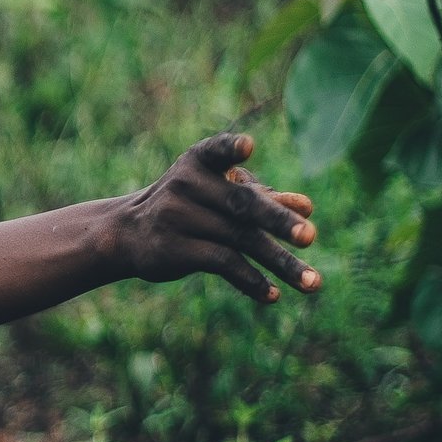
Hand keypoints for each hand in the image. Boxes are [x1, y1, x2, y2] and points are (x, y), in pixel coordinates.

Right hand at [106, 133, 321, 303]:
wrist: (127, 234)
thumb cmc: (186, 208)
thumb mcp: (218, 196)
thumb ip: (262, 199)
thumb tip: (308, 206)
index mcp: (198, 162)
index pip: (216, 151)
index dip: (230, 148)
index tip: (247, 146)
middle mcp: (185, 185)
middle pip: (241, 204)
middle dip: (278, 220)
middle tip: (311, 236)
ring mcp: (177, 217)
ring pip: (239, 240)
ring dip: (280, 263)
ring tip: (313, 283)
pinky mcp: (173, 249)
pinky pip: (222, 263)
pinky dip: (251, 280)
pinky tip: (274, 295)